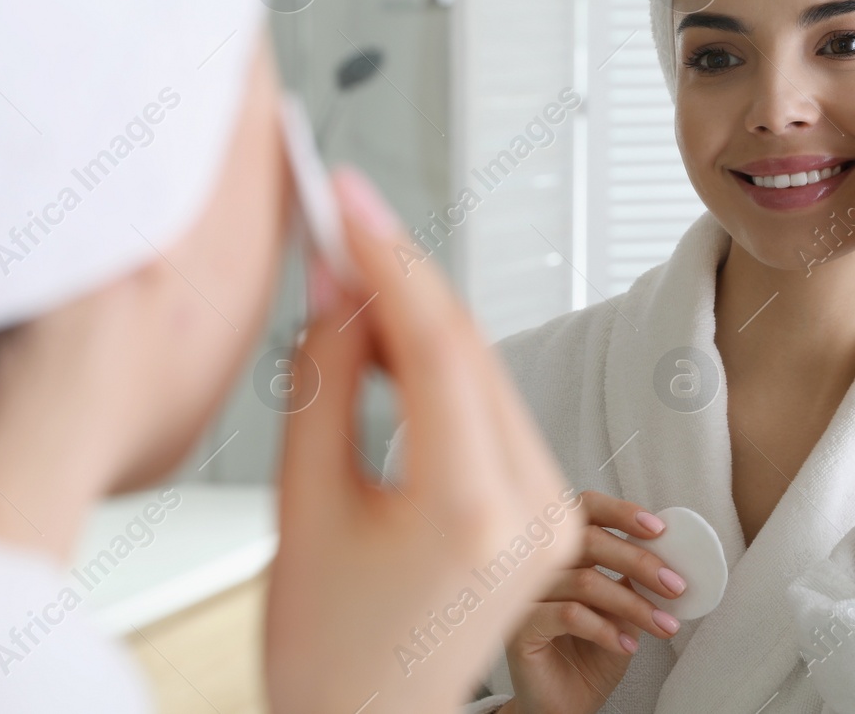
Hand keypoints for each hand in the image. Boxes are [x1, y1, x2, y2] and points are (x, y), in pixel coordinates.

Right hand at [266, 168, 584, 713]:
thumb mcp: (303, 508)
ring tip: (345, 286)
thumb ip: (324, 384)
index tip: (349, 199)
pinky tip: (388, 347)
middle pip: (468, 346)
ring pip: (482, 369)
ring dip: (416, 320)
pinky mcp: (546, 509)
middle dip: (398, 277)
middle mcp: (534, 506)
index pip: (439, 343)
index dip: (388, 255)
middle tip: (339, 226)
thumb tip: (334, 288)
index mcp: (473, 511)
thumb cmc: (329, 655)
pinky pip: (492, 406)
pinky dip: (439, 366)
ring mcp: (551, 509)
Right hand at [502, 491, 685, 713]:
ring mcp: (524, 593)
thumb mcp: (621, 612)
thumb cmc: (590, 654)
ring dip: (633, 605)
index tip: (659, 529)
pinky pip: (569, 614)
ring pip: (585, 581)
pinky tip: (627, 645)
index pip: (584, 508)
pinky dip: (606, 629)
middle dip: (640, 561)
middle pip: (587, 539)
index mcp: (562, 550)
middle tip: (675, 585)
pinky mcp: (519, 626)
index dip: (620, 512)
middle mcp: (538, 564)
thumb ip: (632, 581)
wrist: (564, 705)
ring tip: (663, 626)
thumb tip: (670, 558)